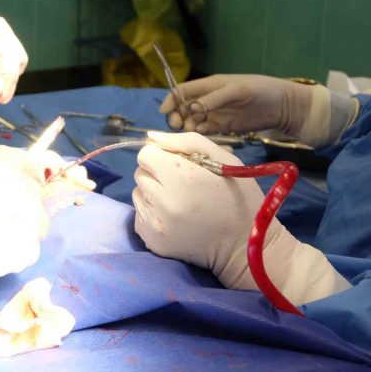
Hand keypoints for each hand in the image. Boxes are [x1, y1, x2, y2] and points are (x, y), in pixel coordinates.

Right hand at [0, 145, 53, 333]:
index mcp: (2, 160)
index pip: (33, 166)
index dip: (28, 181)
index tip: (21, 194)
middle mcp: (22, 181)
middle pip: (36, 198)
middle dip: (24, 211)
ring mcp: (30, 214)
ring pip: (35, 226)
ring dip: (18, 234)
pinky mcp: (28, 245)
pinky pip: (27, 252)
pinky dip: (12, 257)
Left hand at [133, 132, 348, 304]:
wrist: (244, 246)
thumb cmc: (239, 197)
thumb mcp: (224, 159)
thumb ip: (185, 142)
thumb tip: (150, 137)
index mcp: (182, 176)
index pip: (145, 154)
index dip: (161, 156)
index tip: (176, 165)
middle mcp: (164, 201)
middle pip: (140, 173)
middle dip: (157, 174)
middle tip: (181, 185)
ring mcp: (156, 224)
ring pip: (138, 193)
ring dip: (153, 193)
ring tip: (180, 202)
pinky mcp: (152, 241)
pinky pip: (140, 216)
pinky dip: (152, 213)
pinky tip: (175, 218)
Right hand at [159, 74, 311, 135]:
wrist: (285, 107)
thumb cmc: (261, 90)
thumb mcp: (237, 90)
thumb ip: (214, 99)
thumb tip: (192, 109)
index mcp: (209, 85)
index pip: (183, 91)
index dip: (171, 99)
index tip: (164, 111)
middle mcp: (208, 100)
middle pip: (184, 107)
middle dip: (177, 115)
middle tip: (178, 125)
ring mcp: (215, 114)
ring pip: (192, 120)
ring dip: (187, 126)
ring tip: (190, 132)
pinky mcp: (223, 128)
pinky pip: (205, 131)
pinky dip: (199, 134)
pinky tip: (199, 136)